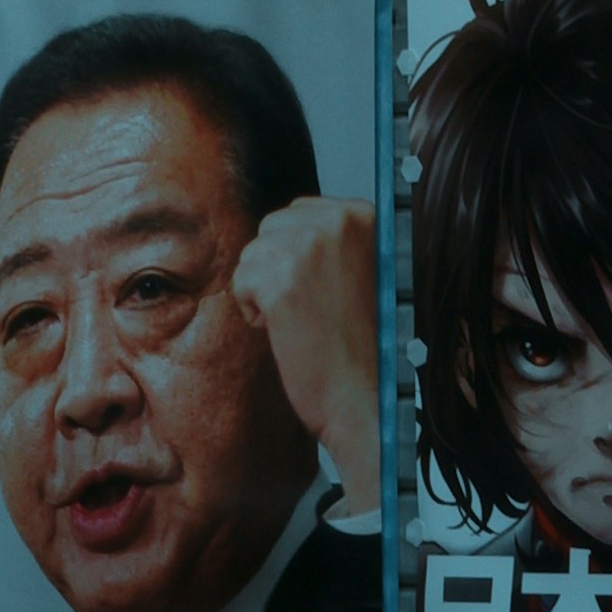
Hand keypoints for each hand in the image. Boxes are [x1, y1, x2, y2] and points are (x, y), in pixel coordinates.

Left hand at [235, 196, 382, 524]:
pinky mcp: (281, 279)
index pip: (304, 211)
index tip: (317, 288)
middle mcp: (339, 222)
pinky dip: (254, 309)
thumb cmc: (369, 347)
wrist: (369, 400)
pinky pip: (242, 280)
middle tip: (310, 309)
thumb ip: (334, 242)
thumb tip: (287, 225)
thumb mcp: (366, 272)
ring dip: (266, 289)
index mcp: (366, 217)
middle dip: (278, 267)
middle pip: (274, 226)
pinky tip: (286, 332)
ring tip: (302, 322)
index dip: (298, 253)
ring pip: (254, 253)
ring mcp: (309, 247)